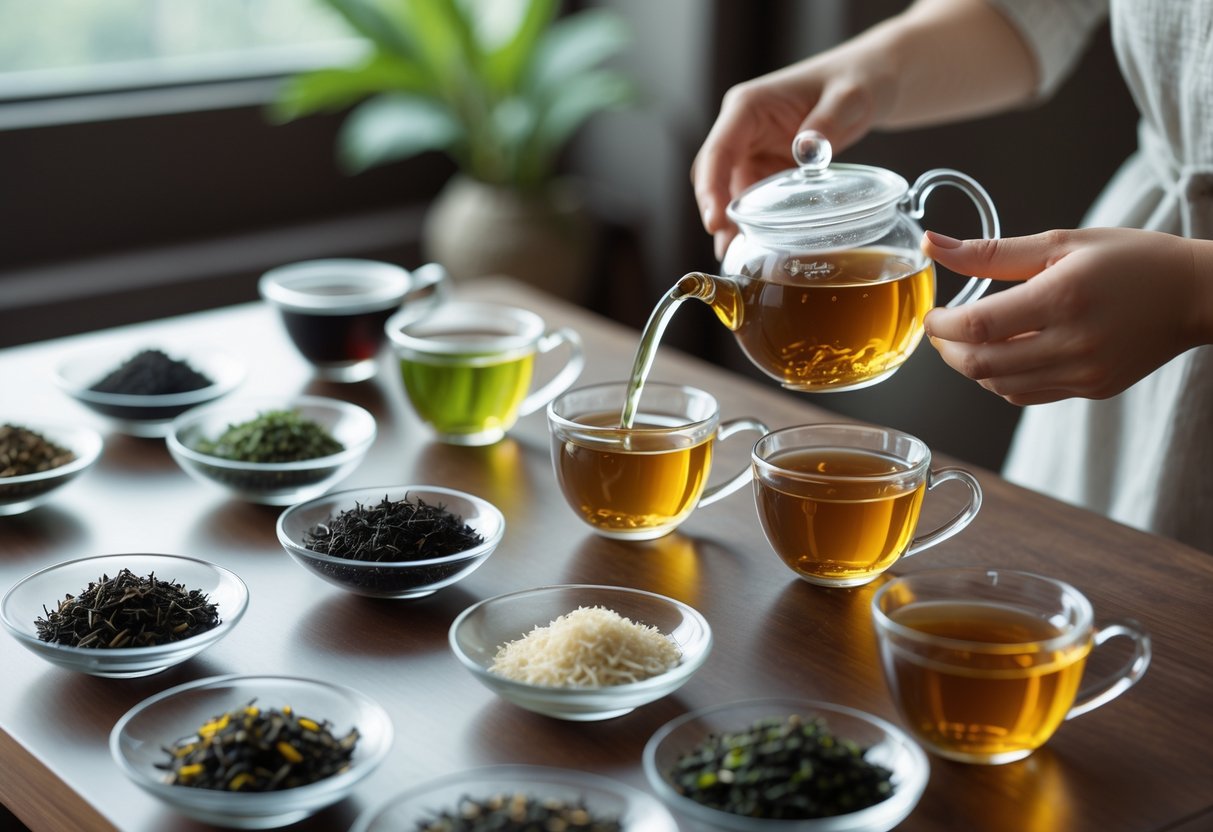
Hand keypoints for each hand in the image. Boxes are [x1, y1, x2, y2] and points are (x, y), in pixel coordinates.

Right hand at [691, 55, 892, 259]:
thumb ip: (828, 121)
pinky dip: (749, 223)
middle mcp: (742, 129)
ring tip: (738, 260)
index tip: (715, 221)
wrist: (871, 83)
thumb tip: (805, 150)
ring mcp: (752, 150)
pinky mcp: (767, 168)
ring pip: (727, 191)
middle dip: (715, 211)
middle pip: (713, 175)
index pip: (718, 150)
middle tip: (729, 250)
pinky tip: (754, 249)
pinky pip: (750, 198)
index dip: (711, 187)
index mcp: (748, 107)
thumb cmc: (858, 80)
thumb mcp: (850, 97)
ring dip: (730, 223)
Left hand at [922, 228, 1212, 404]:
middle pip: (980, 364)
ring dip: (972, 365)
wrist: (1194, 296)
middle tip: (943, 331)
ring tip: (970, 340)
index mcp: (1062, 298)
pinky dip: (1001, 378)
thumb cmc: (1131, 261)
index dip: (942, 326)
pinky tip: (1004, 354)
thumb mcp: (1062, 243)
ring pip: (998, 384)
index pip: (977, 326)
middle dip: (948, 350)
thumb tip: (934, 245)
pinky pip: (1026, 393)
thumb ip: (992, 252)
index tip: (935, 314)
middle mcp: (1072, 343)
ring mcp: (1082, 373)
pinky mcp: (1090, 390)